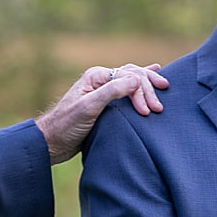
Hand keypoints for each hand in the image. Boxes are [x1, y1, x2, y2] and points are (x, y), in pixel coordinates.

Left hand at [35, 63, 167, 164]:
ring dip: (147, 86)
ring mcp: (103, 90)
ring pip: (132, 80)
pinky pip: (127, 90)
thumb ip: (111, 92)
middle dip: (148, 89)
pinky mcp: (105, 103)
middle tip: (159, 108)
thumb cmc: (66, 125)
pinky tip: (152, 75)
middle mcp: (101, 80)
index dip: (141, 92)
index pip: (128, 77)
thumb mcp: (88, 108)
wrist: (51, 142)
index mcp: (96, 76)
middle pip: (132, 76)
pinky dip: (140, 85)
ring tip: (164, 87)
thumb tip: (136, 80)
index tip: (147, 112)